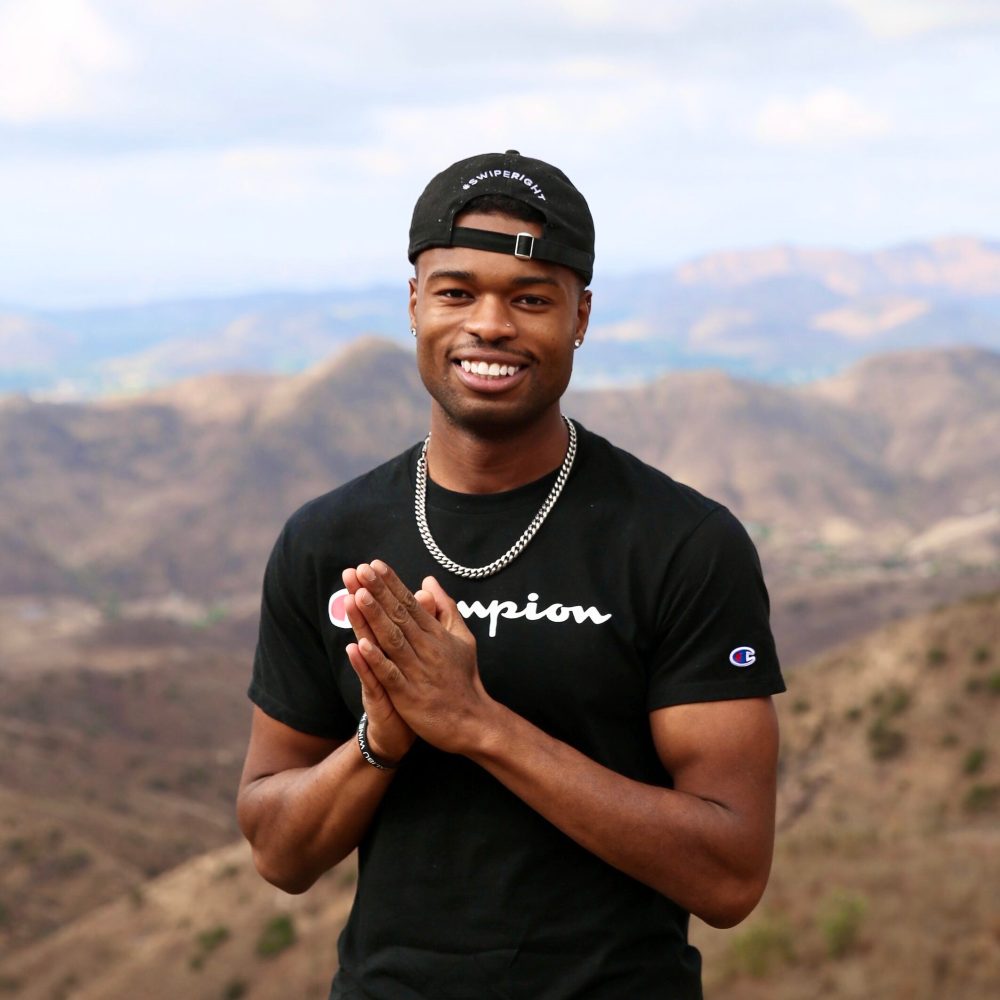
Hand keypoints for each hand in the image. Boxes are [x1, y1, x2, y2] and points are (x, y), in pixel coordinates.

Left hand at [349, 560, 492, 754]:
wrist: (473, 721)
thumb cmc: (464, 678)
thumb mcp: (462, 638)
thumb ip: (445, 608)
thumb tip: (428, 581)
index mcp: (436, 634)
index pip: (410, 603)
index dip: (392, 584)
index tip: (374, 565)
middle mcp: (427, 648)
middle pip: (399, 616)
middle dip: (378, 592)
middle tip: (360, 570)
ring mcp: (418, 672)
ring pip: (392, 640)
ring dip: (374, 618)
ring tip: (358, 595)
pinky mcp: (410, 696)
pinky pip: (390, 674)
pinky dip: (375, 660)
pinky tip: (360, 644)